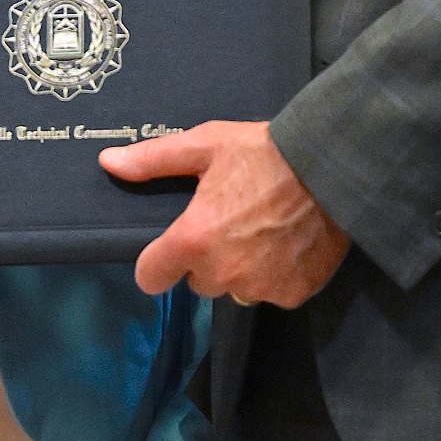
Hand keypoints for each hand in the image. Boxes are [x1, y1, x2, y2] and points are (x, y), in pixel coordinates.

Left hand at [103, 122, 349, 306]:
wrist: (332, 165)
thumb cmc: (263, 152)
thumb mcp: (206, 145)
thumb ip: (154, 160)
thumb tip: (107, 162)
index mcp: (194, 239)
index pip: (150, 277)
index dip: (157, 262)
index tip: (171, 248)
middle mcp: (222, 273)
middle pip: (198, 281)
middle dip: (208, 258)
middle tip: (232, 221)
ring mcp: (259, 288)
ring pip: (235, 288)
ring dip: (242, 269)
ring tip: (264, 231)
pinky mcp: (292, 295)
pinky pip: (271, 292)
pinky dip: (277, 274)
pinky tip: (288, 243)